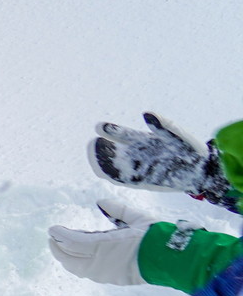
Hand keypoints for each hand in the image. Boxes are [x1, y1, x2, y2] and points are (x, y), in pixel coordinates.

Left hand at [47, 199, 172, 285]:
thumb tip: (101, 201)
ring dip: (67, 258)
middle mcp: (98, 263)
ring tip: (64, 247)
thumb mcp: (136, 218)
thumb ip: (117, 210)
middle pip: (68, 258)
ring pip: (76, 268)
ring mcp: (103, 273)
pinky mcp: (111, 279)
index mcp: (102, 246)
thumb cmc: (155, 237)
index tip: (52, 228)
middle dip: (57, 247)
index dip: (59, 235)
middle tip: (53, 237)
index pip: (70, 242)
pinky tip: (80, 257)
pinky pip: (88, 273)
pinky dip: (79, 264)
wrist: (171, 260)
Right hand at [89, 113, 232, 207]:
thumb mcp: (178, 135)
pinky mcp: (141, 182)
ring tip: (97, 162)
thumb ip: (164, 126)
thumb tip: (147, 114)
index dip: (110, 130)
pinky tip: (109, 173)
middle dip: (101, 149)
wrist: (201, 171)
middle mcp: (136, 154)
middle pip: (112, 151)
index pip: (122, 134)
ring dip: (104, 164)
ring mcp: (137, 168)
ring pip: (114, 166)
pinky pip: (124, 180)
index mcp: (142, 140)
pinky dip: (116, 176)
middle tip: (94, 145)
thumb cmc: (191, 150)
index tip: (100, 127)